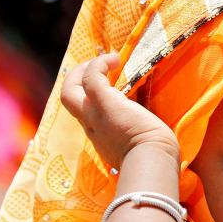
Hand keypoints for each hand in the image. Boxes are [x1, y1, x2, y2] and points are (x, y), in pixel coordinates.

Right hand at [60, 54, 178, 166]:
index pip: (85, 114)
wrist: (153, 162)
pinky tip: (116, 59)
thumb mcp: (138, 147)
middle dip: (76, 79)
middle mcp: (91, 126)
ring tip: (108, 60)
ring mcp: (94, 115)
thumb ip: (136, 139)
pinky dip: (99, 64)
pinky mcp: (104, 103)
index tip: (107, 88)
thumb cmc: (155, 158)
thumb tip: (151, 133)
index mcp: (101, 137)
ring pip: (70, 89)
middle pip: (67, 99)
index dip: (89, 98)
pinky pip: (91, 77)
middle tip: (96, 68)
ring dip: (84, 69)